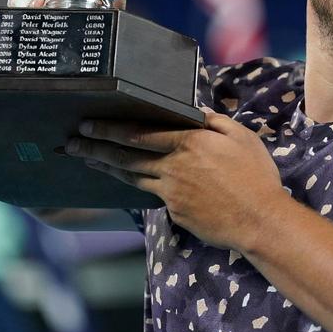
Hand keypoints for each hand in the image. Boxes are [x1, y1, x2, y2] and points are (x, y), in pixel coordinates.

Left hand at [65, 112, 286, 250]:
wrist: (259, 221)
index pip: (139, 133)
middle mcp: (174, 167)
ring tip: (87, 160)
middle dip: (95, 148)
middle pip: (126, 156)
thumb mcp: (241, 138)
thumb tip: (195, 110)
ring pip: (132, 176)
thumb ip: (214, 122)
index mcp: (189, 143)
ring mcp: (171, 192)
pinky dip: (134, 185)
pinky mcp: (174, 211)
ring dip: (106, 168)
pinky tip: (125, 181)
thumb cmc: (255, 176)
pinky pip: (151, 194)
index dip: (110, 129)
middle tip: (72, 142)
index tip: (88, 125)